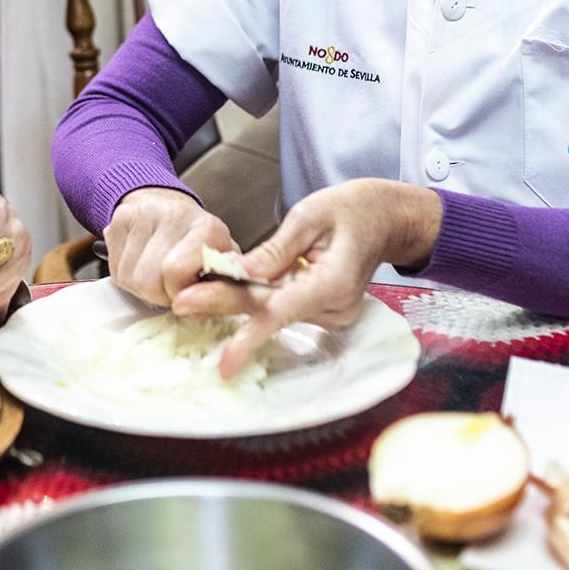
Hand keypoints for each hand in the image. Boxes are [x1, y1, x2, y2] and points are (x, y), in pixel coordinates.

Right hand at [104, 186, 236, 307]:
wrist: (167, 203)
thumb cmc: (197, 240)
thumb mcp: (220, 260)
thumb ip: (221, 284)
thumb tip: (207, 304)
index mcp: (207, 227)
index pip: (175, 271)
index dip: (179, 294)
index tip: (186, 294)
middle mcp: (173, 213)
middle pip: (149, 281)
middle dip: (159, 295)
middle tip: (171, 287)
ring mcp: (141, 213)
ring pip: (129, 279)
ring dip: (142, 288)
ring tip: (157, 275)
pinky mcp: (119, 219)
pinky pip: (114, 269)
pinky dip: (127, 276)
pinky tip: (141, 264)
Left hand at [172, 178, 441, 378]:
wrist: (387, 219)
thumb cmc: (353, 209)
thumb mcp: (310, 215)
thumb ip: (275, 248)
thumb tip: (239, 271)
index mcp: (333, 282)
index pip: (283, 313)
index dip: (250, 336)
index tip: (225, 361)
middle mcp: (334, 307)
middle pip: (268, 311)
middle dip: (223, 306)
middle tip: (181, 302)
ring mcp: (332, 314)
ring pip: (272, 309)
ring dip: (237, 299)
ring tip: (196, 290)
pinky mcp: (325, 313)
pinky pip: (283, 306)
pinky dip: (258, 297)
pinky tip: (229, 287)